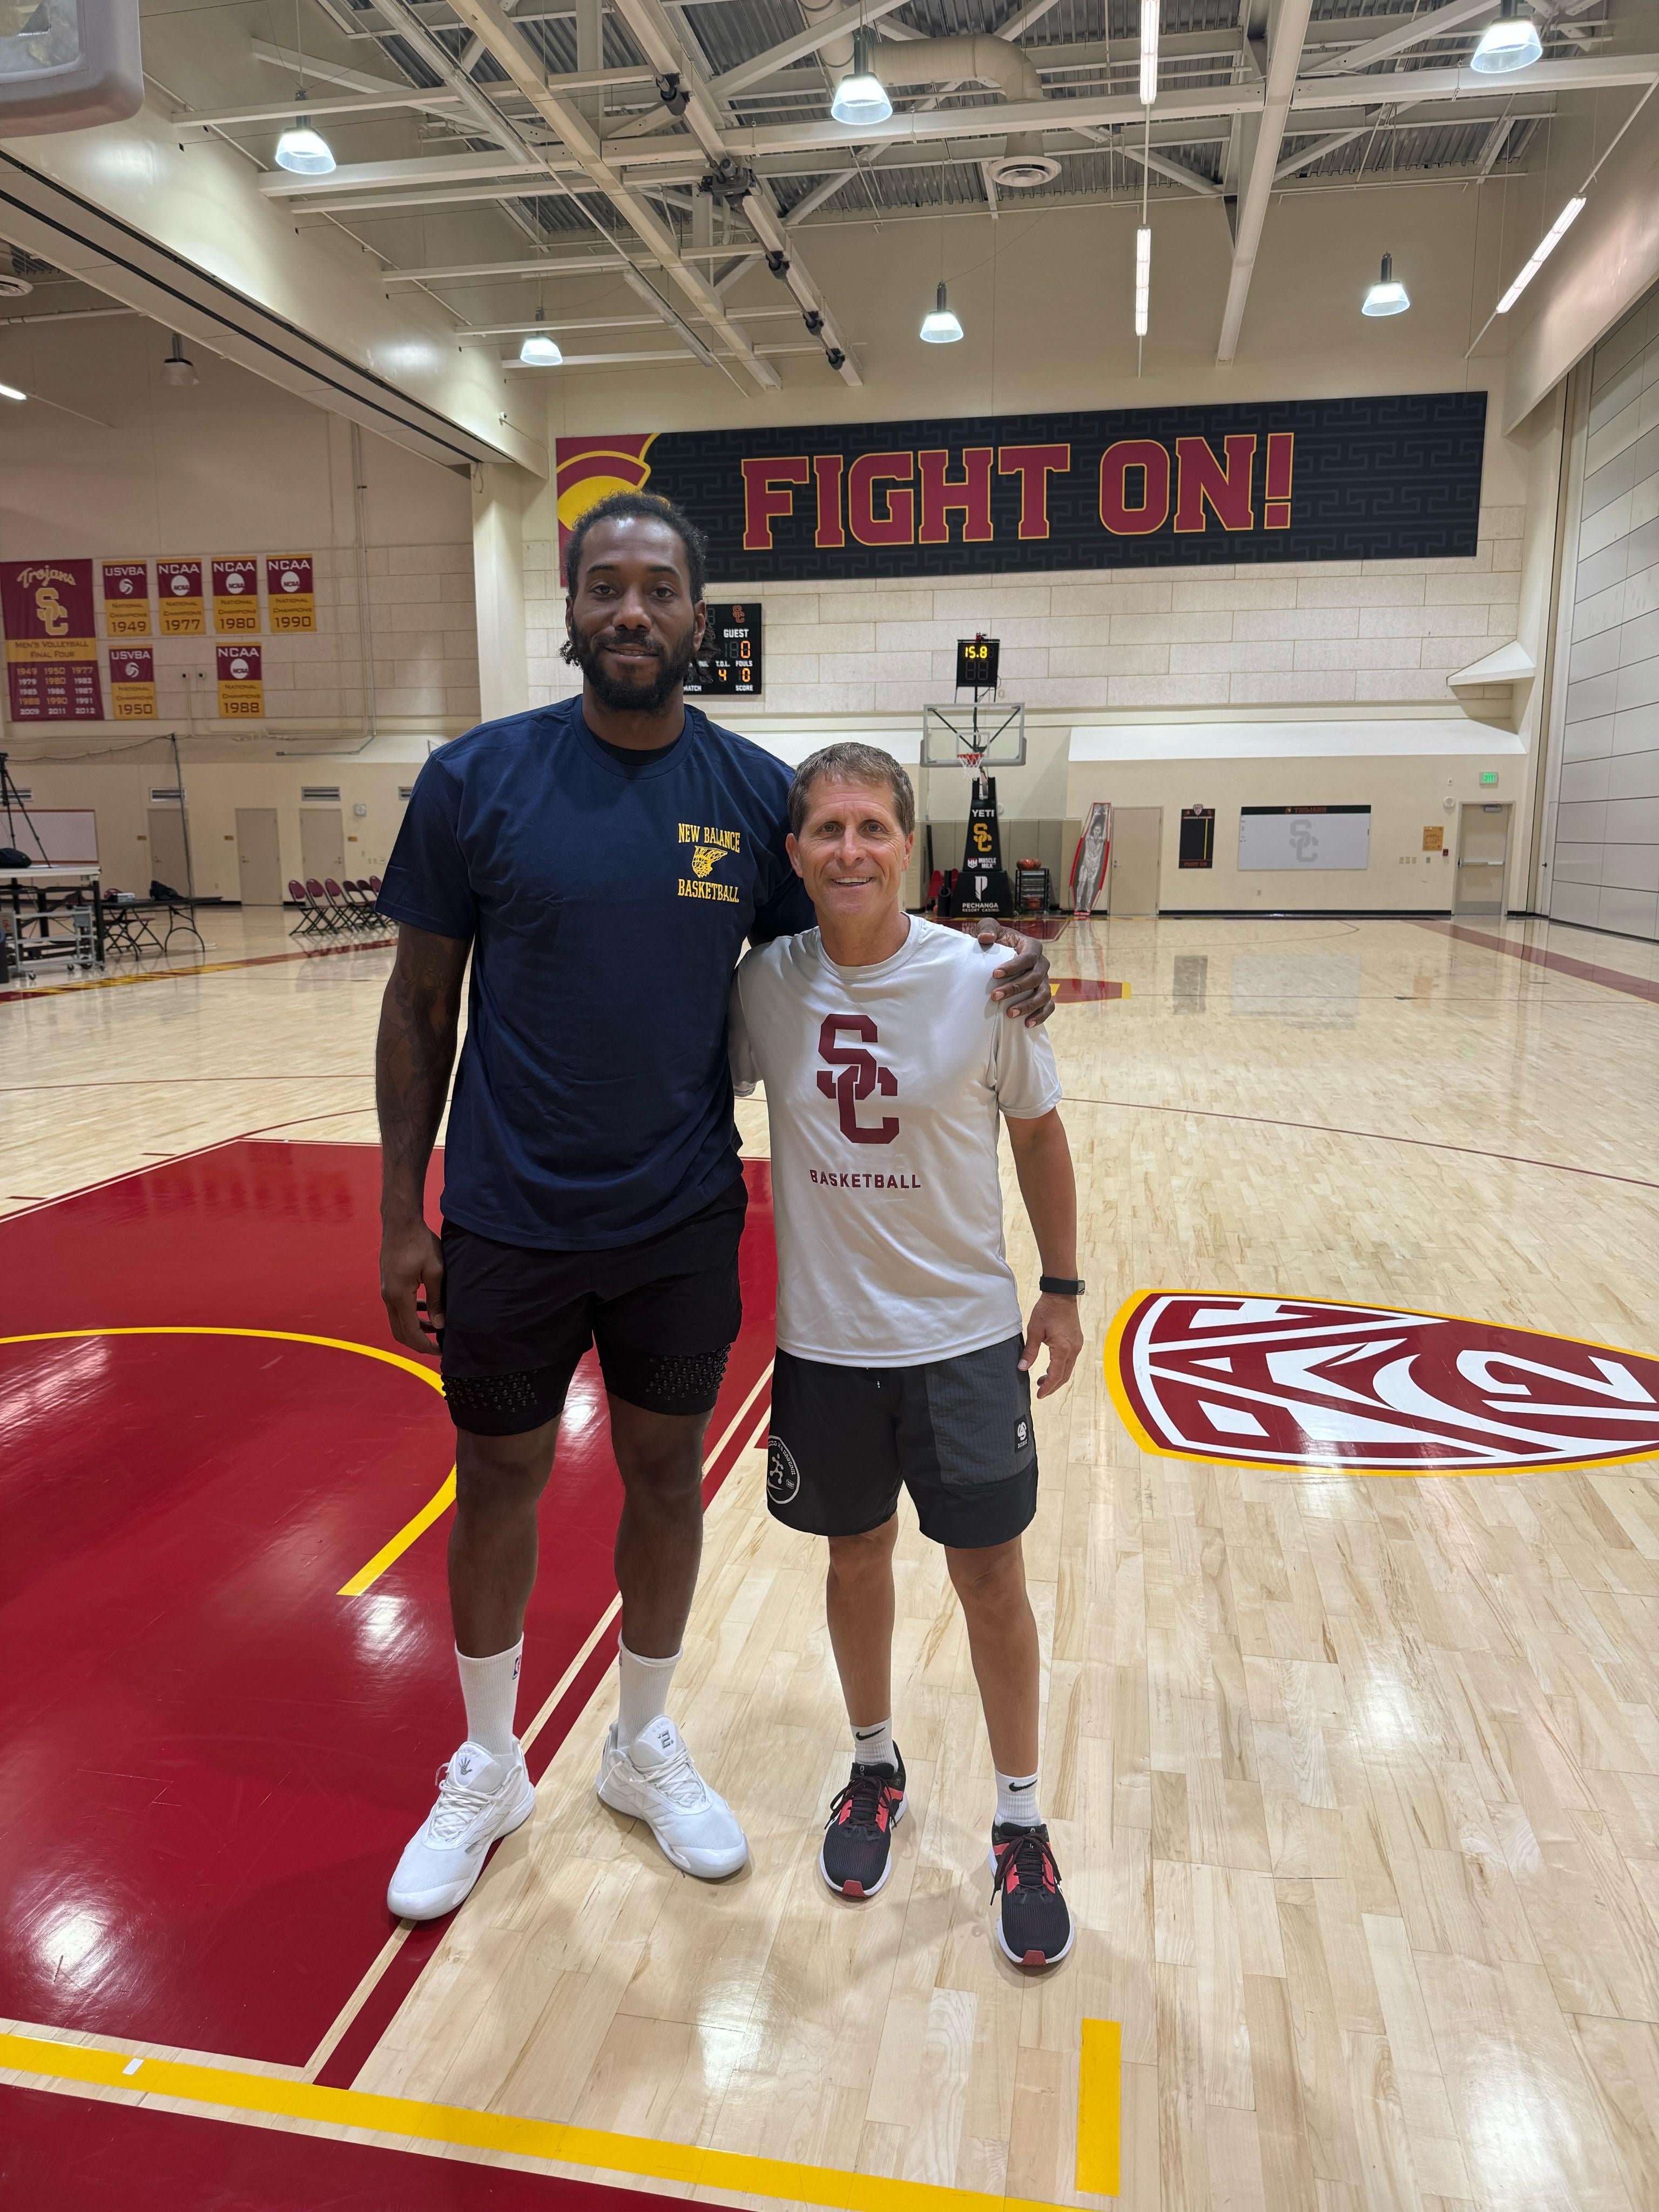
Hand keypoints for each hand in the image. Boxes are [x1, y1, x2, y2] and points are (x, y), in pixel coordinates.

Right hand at [380, 1216, 444, 1353]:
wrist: (401, 1223)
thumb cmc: (420, 1243)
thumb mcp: (435, 1272)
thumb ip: (436, 1300)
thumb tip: (440, 1325)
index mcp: (399, 1296)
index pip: (410, 1332)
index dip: (425, 1346)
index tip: (441, 1352)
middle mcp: (388, 1297)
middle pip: (400, 1332)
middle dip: (419, 1342)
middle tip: (439, 1346)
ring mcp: (386, 1290)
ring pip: (398, 1320)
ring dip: (416, 1327)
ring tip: (437, 1327)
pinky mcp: (389, 1284)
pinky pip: (398, 1307)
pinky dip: (412, 1314)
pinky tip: (427, 1309)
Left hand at [978, 922, 1053, 1025]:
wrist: (1002, 956)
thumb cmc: (997, 942)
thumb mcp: (990, 929)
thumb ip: (987, 929)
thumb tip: (985, 938)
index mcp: (1032, 947)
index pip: (1028, 957)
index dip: (1013, 966)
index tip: (994, 974)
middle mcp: (1042, 964)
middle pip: (1035, 978)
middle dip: (1015, 988)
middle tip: (994, 996)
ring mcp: (1045, 981)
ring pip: (1044, 995)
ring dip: (1028, 1005)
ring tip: (1009, 1014)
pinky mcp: (1044, 995)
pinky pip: (1049, 1007)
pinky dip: (1040, 1016)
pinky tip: (1026, 1024)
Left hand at [1019, 1292, 1082, 1399]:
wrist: (1061, 1295)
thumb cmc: (1047, 1310)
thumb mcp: (1034, 1331)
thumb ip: (1030, 1351)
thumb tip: (1022, 1368)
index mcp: (1062, 1348)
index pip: (1055, 1375)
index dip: (1047, 1387)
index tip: (1038, 1395)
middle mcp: (1073, 1349)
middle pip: (1064, 1376)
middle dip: (1052, 1386)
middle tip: (1040, 1391)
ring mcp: (1077, 1345)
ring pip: (1068, 1369)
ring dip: (1056, 1377)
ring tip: (1042, 1380)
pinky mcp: (1077, 1341)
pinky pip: (1070, 1360)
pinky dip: (1061, 1368)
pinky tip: (1051, 1367)